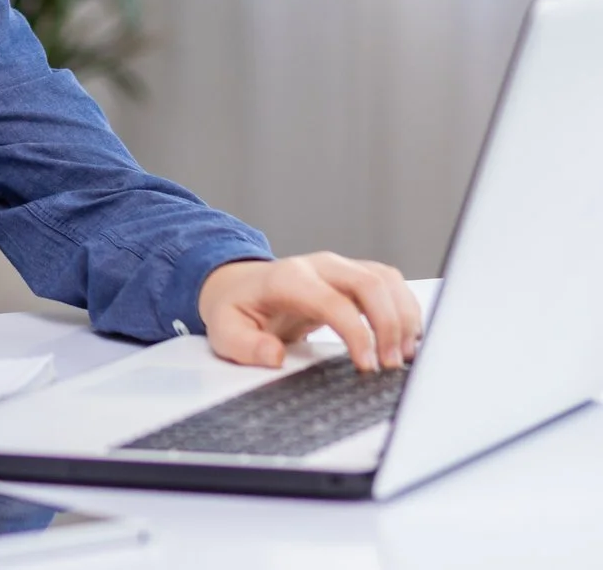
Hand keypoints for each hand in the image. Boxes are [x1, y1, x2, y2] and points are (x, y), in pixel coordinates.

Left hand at [199, 253, 420, 372]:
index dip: (357, 333)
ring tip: (403, 355)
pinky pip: (390, 284)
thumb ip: (245, 346)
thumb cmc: (235, 310)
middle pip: (369, 283)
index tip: (367, 365)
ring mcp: (338, 267)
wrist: (238, 287)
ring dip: (403, 316)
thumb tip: (274, 356)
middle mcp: (318, 266)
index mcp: (288, 278)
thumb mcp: (224, 332)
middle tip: (391, 364)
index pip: (334, 301)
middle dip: (389, 324)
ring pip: (386, 279)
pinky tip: (406, 338)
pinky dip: (405, 309)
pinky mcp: (353, 276)